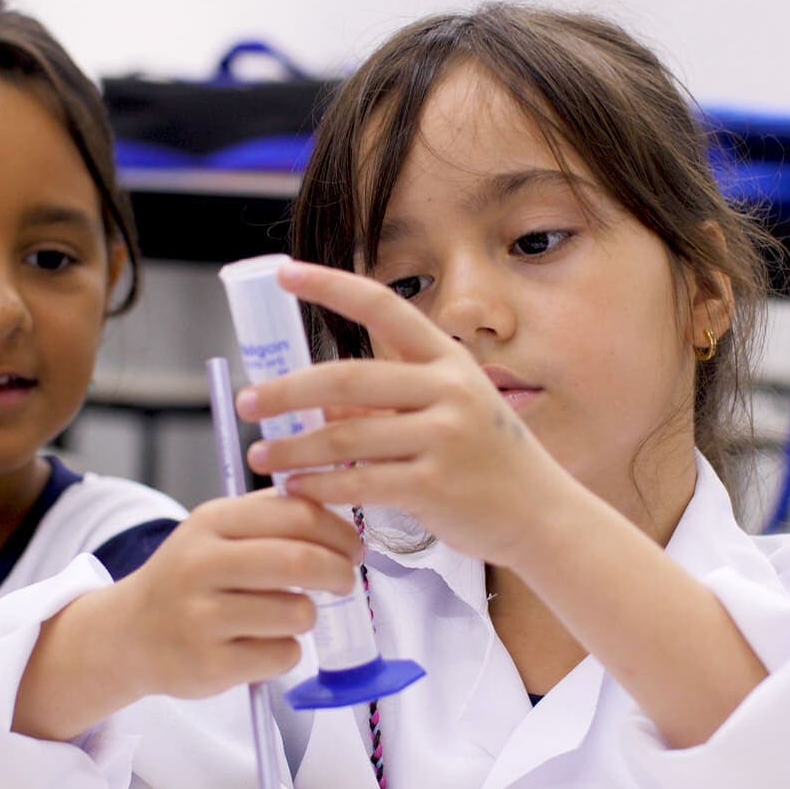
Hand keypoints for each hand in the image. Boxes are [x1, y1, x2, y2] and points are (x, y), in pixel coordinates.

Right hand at [110, 490, 361, 698]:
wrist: (128, 634)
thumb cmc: (188, 580)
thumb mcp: (215, 532)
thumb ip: (270, 517)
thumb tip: (341, 513)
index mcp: (211, 522)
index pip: (296, 514)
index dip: (339, 531)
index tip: (352, 546)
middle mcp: (201, 565)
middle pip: (301, 561)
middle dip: (338, 572)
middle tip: (345, 581)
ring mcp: (201, 618)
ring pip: (297, 613)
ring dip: (306, 616)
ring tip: (286, 616)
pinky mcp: (208, 664)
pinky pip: (282, 655)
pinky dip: (285, 652)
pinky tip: (261, 645)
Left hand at [237, 261, 572, 568]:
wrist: (542, 516)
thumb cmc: (487, 463)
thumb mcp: (445, 415)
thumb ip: (384, 404)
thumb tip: (318, 401)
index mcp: (448, 359)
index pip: (383, 305)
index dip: (330, 286)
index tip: (284, 272)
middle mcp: (448, 389)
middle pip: (346, 378)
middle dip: (285, 390)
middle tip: (247, 401)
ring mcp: (444, 436)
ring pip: (345, 435)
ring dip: (293, 448)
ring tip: (261, 456)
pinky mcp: (435, 484)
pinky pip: (360, 481)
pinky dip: (320, 486)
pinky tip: (296, 491)